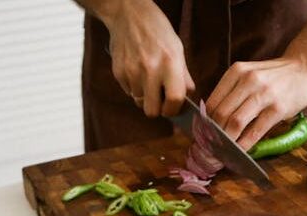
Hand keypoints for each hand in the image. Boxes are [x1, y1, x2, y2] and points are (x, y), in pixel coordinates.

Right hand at [104, 0, 193, 116]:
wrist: (128, 14)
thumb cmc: (157, 31)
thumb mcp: (177, 49)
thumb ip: (184, 76)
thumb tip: (188, 99)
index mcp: (170, 64)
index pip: (174, 100)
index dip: (174, 110)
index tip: (172, 108)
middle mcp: (150, 70)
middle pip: (151, 111)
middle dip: (157, 109)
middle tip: (159, 100)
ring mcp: (132, 72)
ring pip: (139, 102)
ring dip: (145, 97)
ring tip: (148, 80)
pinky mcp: (118, 72)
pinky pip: (128, 92)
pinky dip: (134, 87)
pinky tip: (137, 72)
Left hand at [205, 57, 306, 149]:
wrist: (305, 67)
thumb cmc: (274, 76)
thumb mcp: (250, 75)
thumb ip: (232, 92)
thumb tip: (213, 120)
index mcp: (236, 72)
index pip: (212, 102)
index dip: (204, 123)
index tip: (204, 136)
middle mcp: (248, 80)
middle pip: (220, 114)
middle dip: (213, 135)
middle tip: (211, 148)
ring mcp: (264, 94)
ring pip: (235, 122)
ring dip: (227, 141)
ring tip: (223, 152)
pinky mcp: (278, 108)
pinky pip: (255, 131)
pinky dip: (245, 144)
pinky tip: (241, 151)